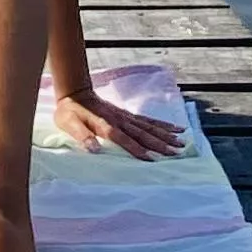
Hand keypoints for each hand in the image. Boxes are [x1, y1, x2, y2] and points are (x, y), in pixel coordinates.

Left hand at [48, 88, 188, 158]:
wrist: (75, 92)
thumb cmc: (70, 111)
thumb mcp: (69, 124)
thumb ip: (81, 135)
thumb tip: (93, 148)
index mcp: (107, 126)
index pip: (125, 139)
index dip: (137, 149)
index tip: (152, 159)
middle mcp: (120, 121)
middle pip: (143, 133)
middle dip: (161, 143)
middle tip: (177, 152)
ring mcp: (126, 117)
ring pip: (149, 127)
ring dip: (166, 134)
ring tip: (182, 141)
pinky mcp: (127, 115)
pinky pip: (147, 121)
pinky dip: (162, 125)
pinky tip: (174, 128)